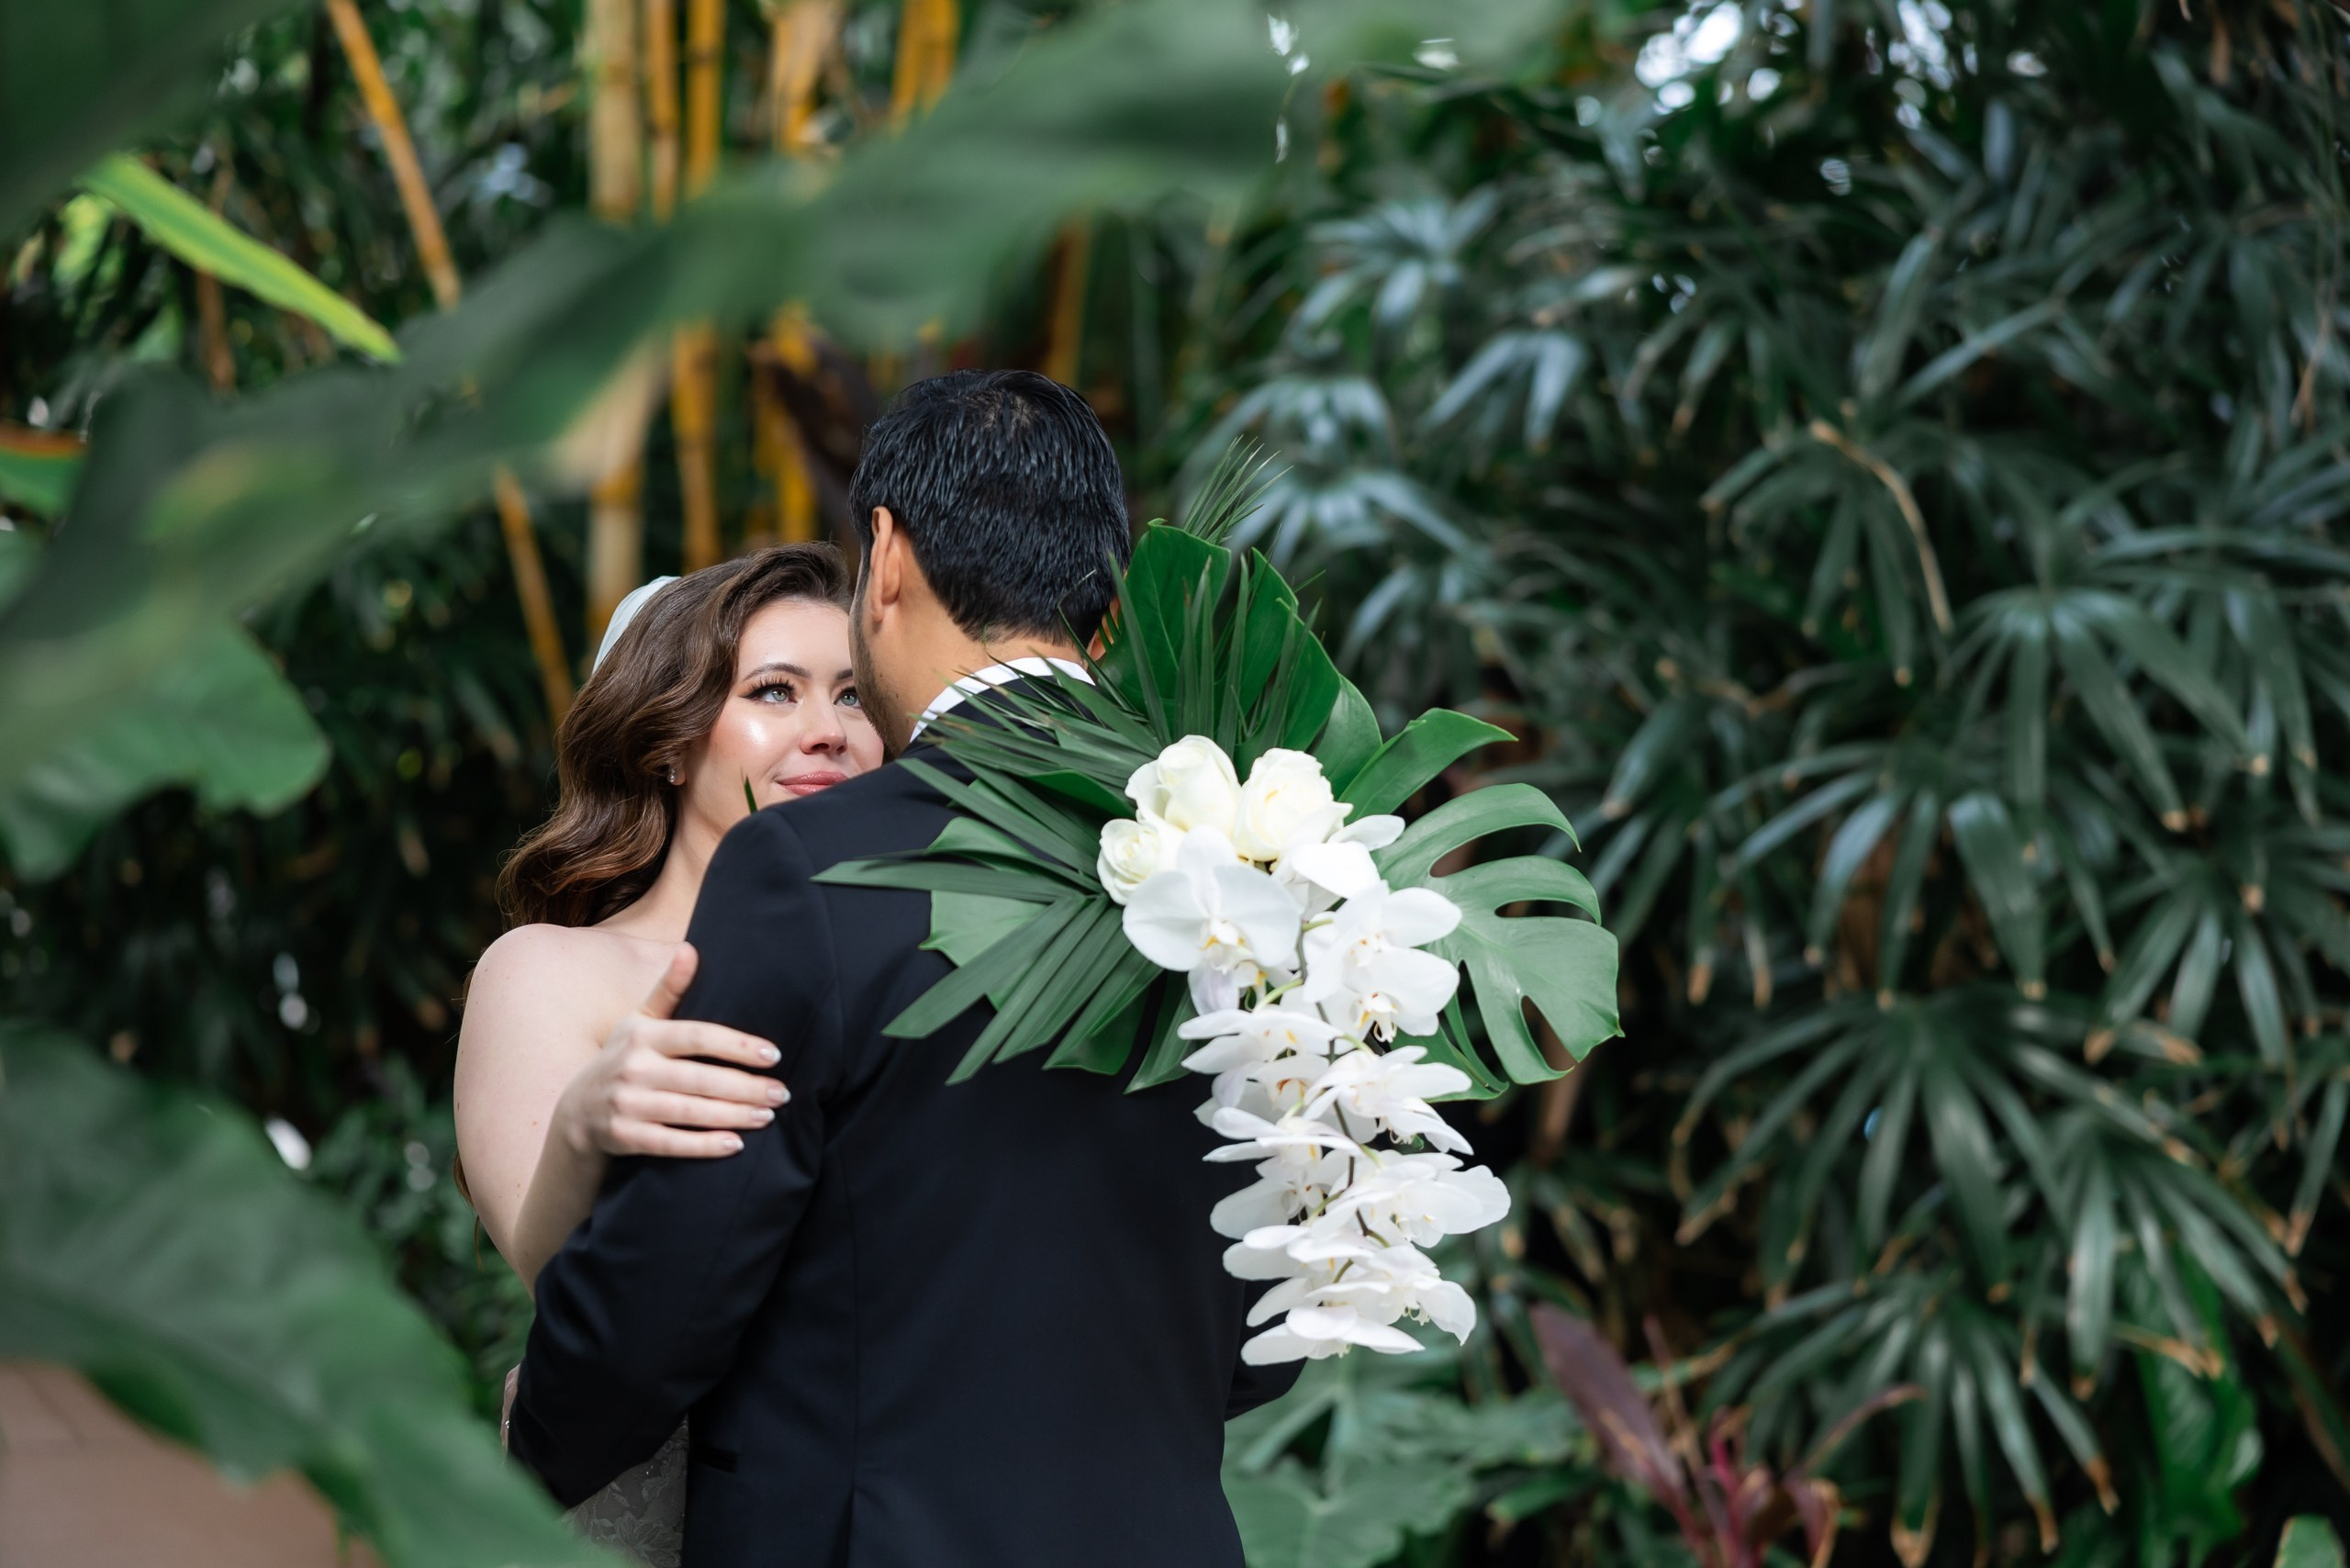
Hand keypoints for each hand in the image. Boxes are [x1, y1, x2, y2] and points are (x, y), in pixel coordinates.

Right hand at [551, 943, 785, 1159]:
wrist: (576, 1113)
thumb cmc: (623, 1059)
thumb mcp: (640, 1022)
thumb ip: (669, 990)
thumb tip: (691, 948)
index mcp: (643, 1035)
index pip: (698, 1036)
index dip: (737, 1045)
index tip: (774, 1055)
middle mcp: (632, 1068)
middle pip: (699, 1077)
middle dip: (745, 1087)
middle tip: (781, 1093)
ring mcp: (625, 1104)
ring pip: (688, 1112)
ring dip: (732, 1115)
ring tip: (767, 1116)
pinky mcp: (623, 1138)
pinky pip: (669, 1144)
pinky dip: (703, 1146)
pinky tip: (736, 1144)